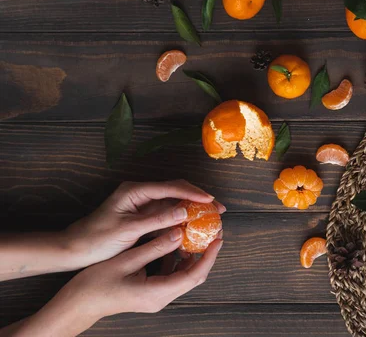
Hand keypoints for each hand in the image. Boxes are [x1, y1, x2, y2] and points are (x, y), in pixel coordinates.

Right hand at [8, 230, 222, 336]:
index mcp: (157, 292)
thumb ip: (155, 247)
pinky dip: (176, 259)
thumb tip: (178, 233)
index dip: (209, 256)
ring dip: (191, 255)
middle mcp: (161, 298)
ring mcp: (157, 297)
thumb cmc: (95, 285)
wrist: (77, 305)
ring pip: (183, 275)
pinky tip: (173, 243)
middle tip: (211, 232)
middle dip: (205, 254)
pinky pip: (171, 275)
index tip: (218, 238)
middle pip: (193, 276)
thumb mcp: (126, 261)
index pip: (194, 274)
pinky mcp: (151, 293)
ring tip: (195, 233)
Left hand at [63, 180, 225, 268]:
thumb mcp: (128, 230)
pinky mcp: (143, 217)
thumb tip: (184, 212)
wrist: (75, 250)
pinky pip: (168, 215)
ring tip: (212, 217)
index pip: (170, 187)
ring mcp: (142, 205)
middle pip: (176, 191)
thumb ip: (157, 220)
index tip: (211, 200)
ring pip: (174, 203)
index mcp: (135, 191)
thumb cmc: (97, 239)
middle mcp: (141, 194)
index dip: (193, 193)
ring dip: (193, 209)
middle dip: (199, 198)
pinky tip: (194, 227)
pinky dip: (182, 220)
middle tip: (219, 208)